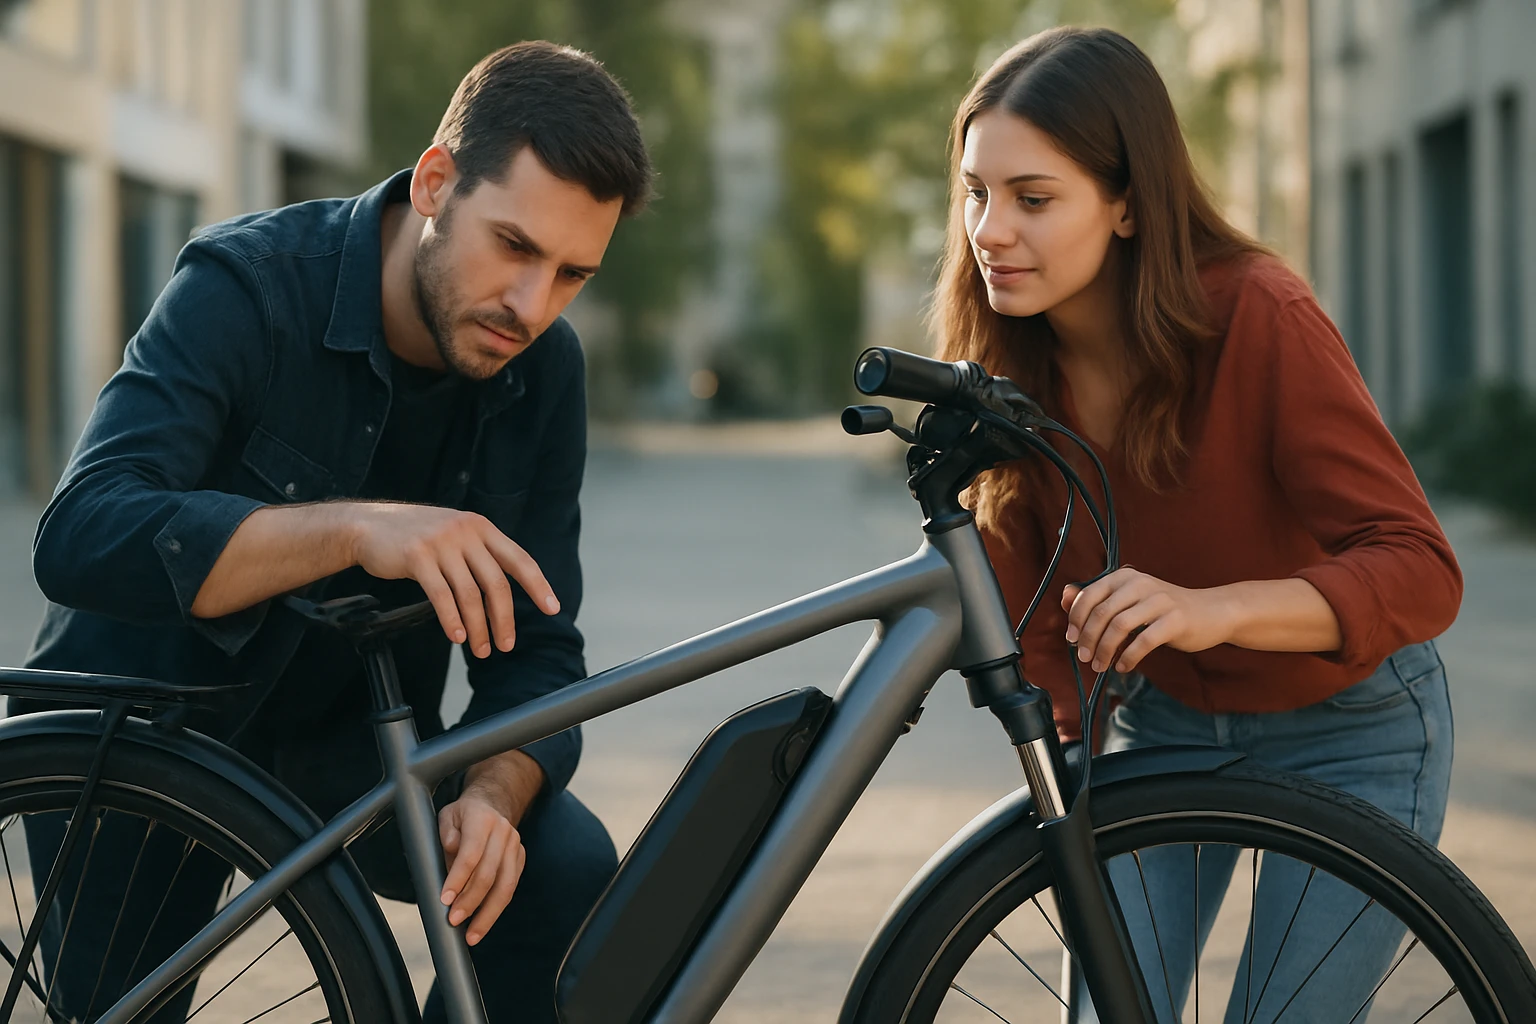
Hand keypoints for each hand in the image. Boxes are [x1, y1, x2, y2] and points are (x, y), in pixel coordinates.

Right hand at [349, 503, 558, 656]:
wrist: (367, 525)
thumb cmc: (415, 536)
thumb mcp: (455, 534)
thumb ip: (478, 554)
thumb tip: (503, 594)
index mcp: (481, 527)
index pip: (519, 559)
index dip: (538, 585)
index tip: (553, 608)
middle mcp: (466, 532)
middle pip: (496, 583)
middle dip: (504, 619)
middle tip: (506, 645)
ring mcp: (441, 543)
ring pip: (470, 594)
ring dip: (478, 627)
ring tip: (480, 649)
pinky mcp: (417, 556)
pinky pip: (441, 595)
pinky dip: (452, 619)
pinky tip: (457, 636)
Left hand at [437, 786, 527, 945]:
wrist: (493, 804)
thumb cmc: (464, 815)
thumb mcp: (448, 815)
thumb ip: (446, 832)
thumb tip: (451, 848)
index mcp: (482, 819)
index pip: (471, 853)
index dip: (458, 878)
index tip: (445, 899)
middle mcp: (504, 833)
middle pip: (489, 874)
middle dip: (471, 901)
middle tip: (454, 921)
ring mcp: (515, 847)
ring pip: (505, 886)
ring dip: (488, 914)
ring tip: (472, 935)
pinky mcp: (520, 859)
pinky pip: (510, 888)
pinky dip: (496, 908)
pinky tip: (483, 923)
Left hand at [1061, 568, 1232, 673]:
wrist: (1211, 612)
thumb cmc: (1162, 609)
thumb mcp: (1128, 600)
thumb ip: (1097, 598)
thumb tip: (1064, 595)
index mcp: (1125, 576)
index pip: (1089, 595)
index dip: (1076, 619)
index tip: (1072, 639)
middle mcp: (1140, 583)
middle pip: (1101, 613)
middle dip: (1088, 639)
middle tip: (1084, 658)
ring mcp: (1159, 601)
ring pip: (1119, 627)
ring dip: (1104, 651)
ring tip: (1100, 666)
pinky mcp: (1175, 620)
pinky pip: (1143, 642)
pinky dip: (1128, 658)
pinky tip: (1123, 667)